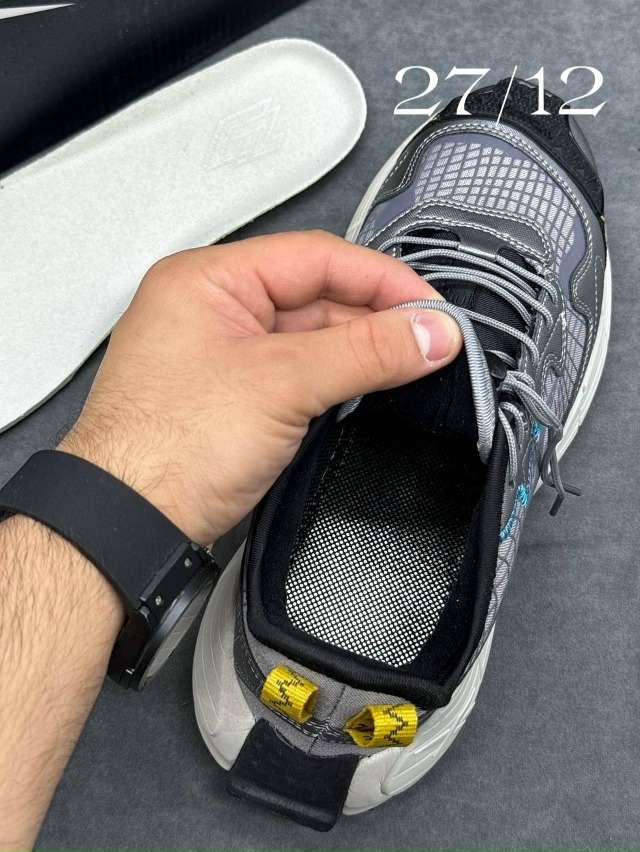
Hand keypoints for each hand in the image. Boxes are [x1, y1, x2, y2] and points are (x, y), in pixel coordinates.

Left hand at [61, 230, 461, 544]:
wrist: (127, 524)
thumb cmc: (167, 448)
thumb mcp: (282, 384)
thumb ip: (365, 352)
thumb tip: (429, 332)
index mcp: (208, 280)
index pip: (315, 257)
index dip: (380, 278)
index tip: (428, 308)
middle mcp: (212, 310)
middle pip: (315, 295)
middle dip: (374, 317)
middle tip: (429, 341)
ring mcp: (222, 356)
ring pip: (308, 337)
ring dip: (359, 350)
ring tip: (411, 364)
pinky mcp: (232, 398)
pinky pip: (296, 373)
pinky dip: (335, 378)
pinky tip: (368, 386)